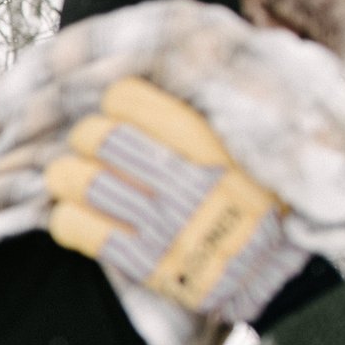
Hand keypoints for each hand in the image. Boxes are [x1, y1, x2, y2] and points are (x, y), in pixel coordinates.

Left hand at [45, 78, 310, 322]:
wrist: (279, 278)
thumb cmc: (264, 201)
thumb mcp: (258, 145)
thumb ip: (218, 110)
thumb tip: (177, 66)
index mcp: (216, 145)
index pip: (130, 99)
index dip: (114, 100)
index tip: (116, 108)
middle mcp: (189, 182)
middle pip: (99, 137)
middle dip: (85, 136)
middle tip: (89, 141)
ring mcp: (166, 226)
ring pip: (81, 181)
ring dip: (65, 174)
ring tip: (70, 174)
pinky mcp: (147, 265)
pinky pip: (78, 230)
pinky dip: (64, 216)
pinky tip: (71, 212)